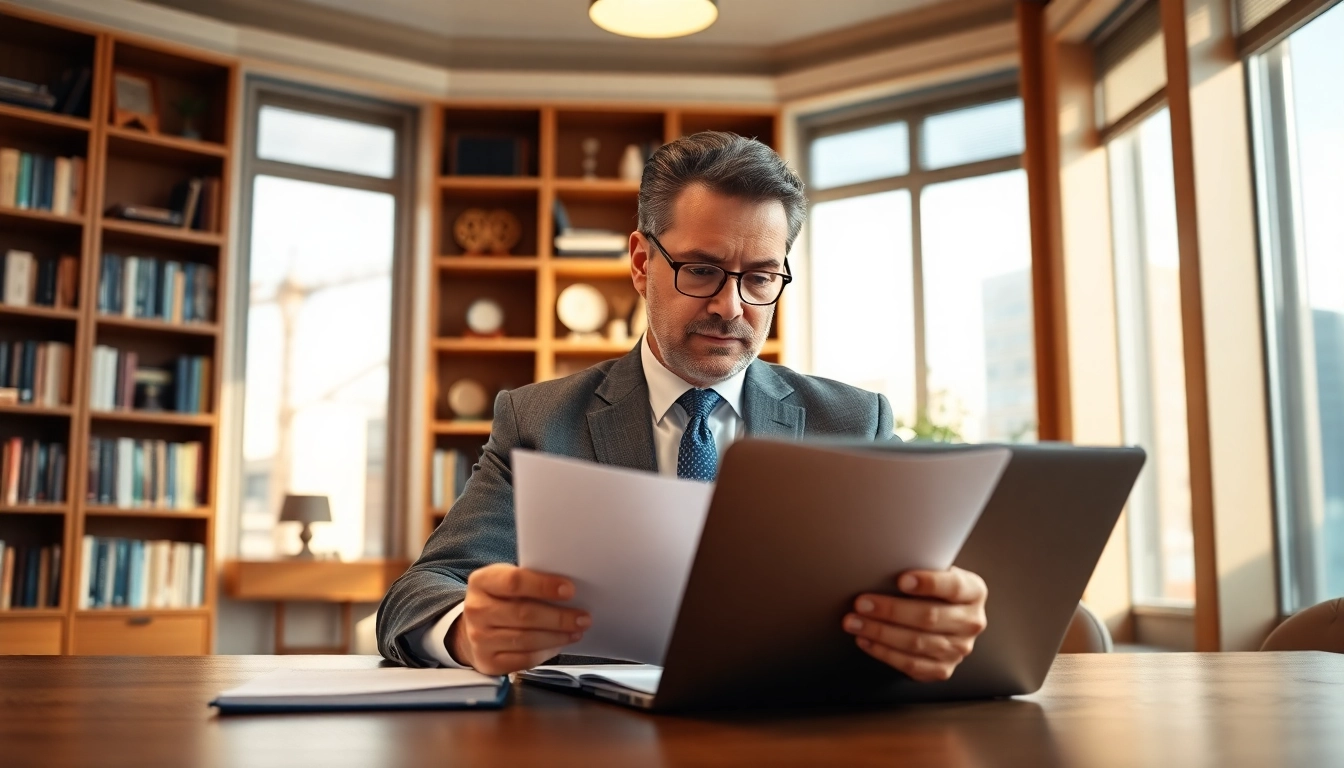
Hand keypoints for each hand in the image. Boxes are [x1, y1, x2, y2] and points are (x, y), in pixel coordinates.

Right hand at [449, 564, 589, 674]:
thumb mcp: (506, 581)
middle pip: (524, 614)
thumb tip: (568, 590)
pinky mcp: (488, 662)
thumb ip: (530, 581)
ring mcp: (479, 639)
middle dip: (559, 617)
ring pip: (527, 639)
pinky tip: (559, 644)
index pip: (514, 582)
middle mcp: (477, 610)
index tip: (570, 590)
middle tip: (583, 617)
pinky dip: (546, 652)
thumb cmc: (500, 600)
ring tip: (576, 631)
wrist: (473, 629)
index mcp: (482, 582)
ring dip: (557, 636)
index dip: (543, 586)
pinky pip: (524, 659)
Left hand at [841, 566, 987, 681]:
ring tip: (854, 622)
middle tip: (861, 603)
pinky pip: (911, 665)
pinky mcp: (943, 669)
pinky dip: (884, 653)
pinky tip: (865, 640)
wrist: (944, 614)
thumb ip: (921, 568)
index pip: (954, 587)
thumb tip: (884, 563)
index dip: (928, 583)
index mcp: (974, 592)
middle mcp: (971, 622)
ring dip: (880, 633)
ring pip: (917, 643)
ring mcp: (959, 649)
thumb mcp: (936, 571)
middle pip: (930, 617)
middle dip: (890, 610)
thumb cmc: (932, 588)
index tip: (900, 580)